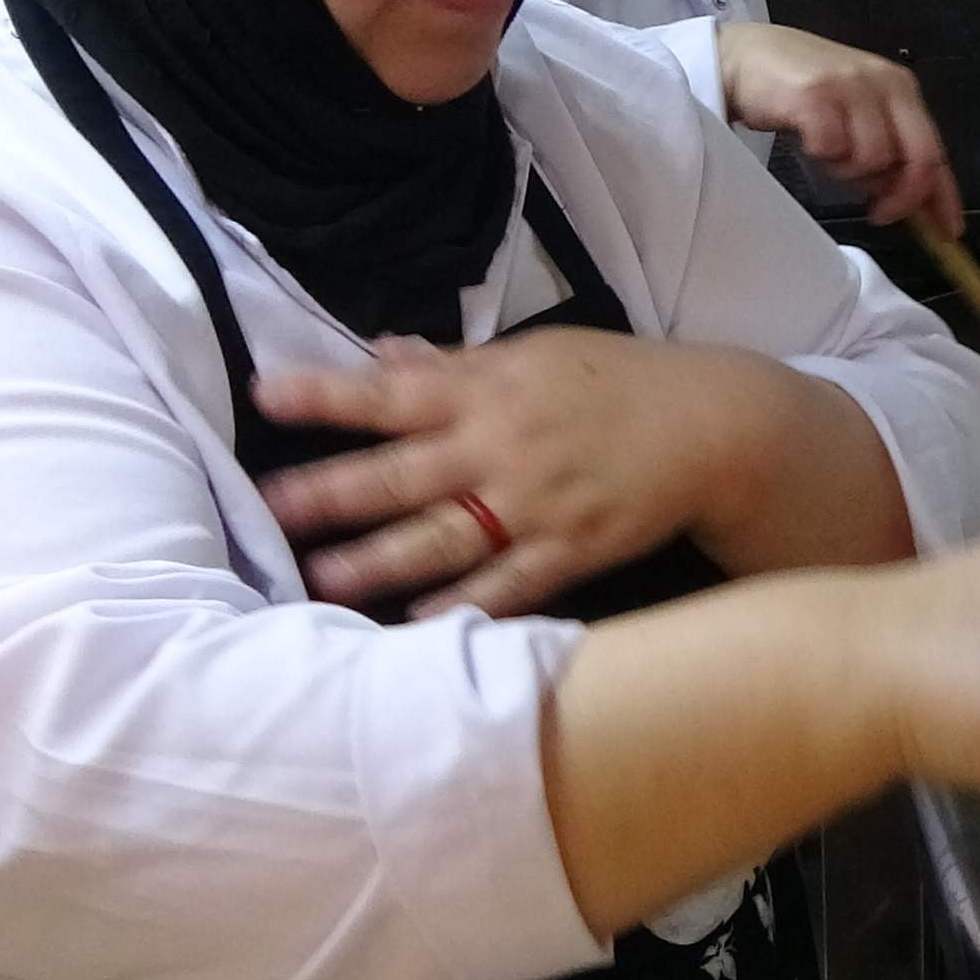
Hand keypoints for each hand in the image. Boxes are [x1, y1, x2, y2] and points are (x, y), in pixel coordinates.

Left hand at [255, 332, 788, 616]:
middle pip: (403, 472)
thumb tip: (378, 352)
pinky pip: (509, 585)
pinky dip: (465, 606)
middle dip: (333, 491)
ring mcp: (536, 504)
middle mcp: (503, 445)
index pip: (393, 390)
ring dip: (380, 560)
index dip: (327, 394)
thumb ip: (454, 363)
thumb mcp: (537, 355)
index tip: (264, 395)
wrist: (715, 425)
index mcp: (489, 388)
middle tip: (271, 509)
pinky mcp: (571, 550)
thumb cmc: (619, 381)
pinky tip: (417, 627)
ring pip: (444, 536)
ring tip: (322, 579)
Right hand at [715, 22, 962, 234]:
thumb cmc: (803, 91)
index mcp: (901, 88)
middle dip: (903, 196)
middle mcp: (884, 83)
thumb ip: (887, 147)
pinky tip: (811, 140)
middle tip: (880, 212)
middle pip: (918, 157)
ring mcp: (851, 86)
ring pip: (873, 159)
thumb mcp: (858, 114)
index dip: (944, 195)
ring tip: (829, 154)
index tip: (948, 231)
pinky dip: (822, 155)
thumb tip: (908, 198)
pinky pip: (833, 148)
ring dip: (850, 170)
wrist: (745, 55)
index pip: (935, 149)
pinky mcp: (815, 94)